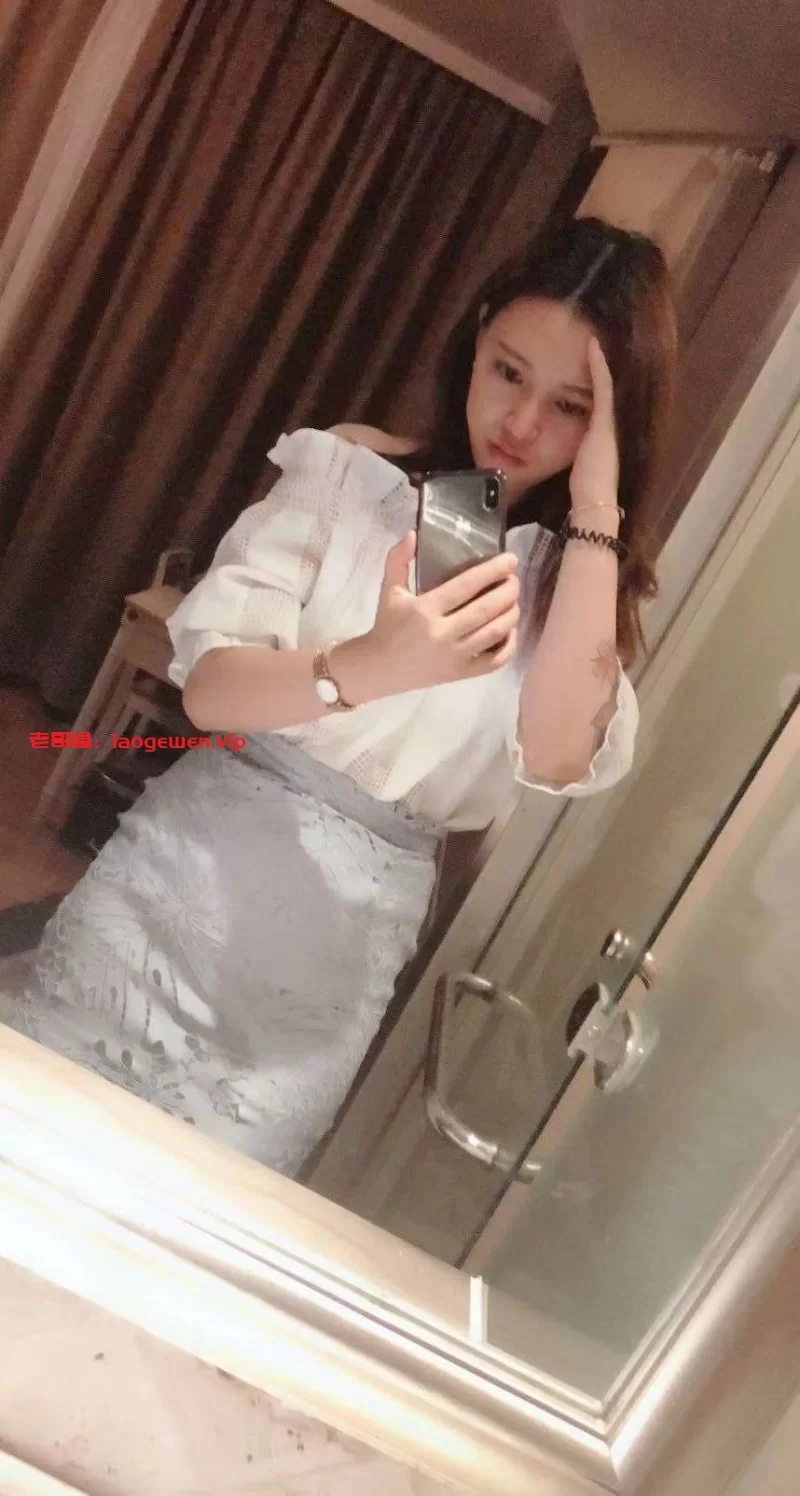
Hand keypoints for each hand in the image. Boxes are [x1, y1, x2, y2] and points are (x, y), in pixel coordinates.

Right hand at [335, 532, 519, 701]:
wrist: (381, 668)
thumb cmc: (388, 625)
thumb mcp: (389, 590)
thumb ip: (398, 560)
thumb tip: (414, 533)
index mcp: (424, 610)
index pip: (466, 586)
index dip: (492, 571)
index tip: (510, 560)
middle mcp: (442, 634)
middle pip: (486, 609)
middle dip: (507, 591)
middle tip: (514, 579)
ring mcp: (454, 656)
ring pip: (495, 633)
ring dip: (511, 613)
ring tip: (514, 600)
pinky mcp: (461, 673)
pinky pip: (495, 661)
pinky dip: (509, 645)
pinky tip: (510, 629)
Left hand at [569, 336, 619, 517]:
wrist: (595, 502)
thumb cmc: (584, 490)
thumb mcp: (577, 463)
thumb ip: (572, 451)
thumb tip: (554, 448)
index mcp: (604, 434)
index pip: (601, 401)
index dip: (597, 380)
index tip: (588, 361)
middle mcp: (611, 424)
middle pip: (608, 387)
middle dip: (602, 365)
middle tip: (594, 341)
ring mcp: (610, 421)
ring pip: (607, 382)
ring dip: (600, 360)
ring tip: (593, 338)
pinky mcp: (605, 421)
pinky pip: (603, 385)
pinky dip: (598, 365)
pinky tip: (592, 346)